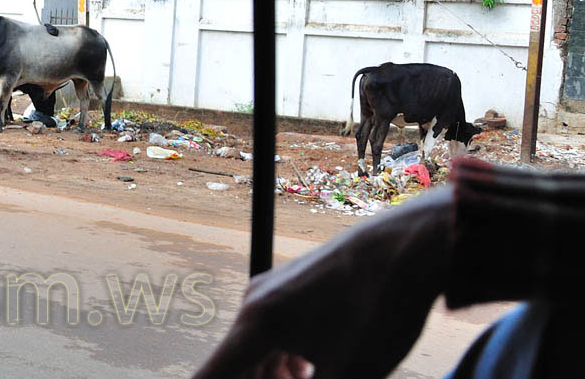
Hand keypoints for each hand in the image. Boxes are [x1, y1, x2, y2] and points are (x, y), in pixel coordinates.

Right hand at [193, 186, 451, 378]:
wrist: (405, 248)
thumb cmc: (376, 312)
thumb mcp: (345, 374)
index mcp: (256, 327)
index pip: (210, 378)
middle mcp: (253, 305)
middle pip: (235, 368)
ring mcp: (270, 292)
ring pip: (256, 351)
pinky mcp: (289, 287)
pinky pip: (273, 333)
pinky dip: (285, 361)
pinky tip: (312, 371)